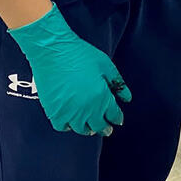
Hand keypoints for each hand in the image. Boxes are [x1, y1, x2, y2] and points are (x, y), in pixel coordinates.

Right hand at [8, 3, 131, 136]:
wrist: (53, 51)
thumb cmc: (81, 55)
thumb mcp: (106, 66)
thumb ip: (118, 84)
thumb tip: (127, 98)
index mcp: (101, 96)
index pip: (113, 115)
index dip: (117, 118)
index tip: (118, 120)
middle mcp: (86, 108)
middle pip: (98, 125)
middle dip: (105, 127)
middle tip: (107, 129)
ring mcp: (69, 112)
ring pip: (81, 129)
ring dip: (88, 128)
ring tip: (90, 127)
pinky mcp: (53, 112)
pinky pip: (63, 126)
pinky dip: (69, 126)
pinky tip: (72, 122)